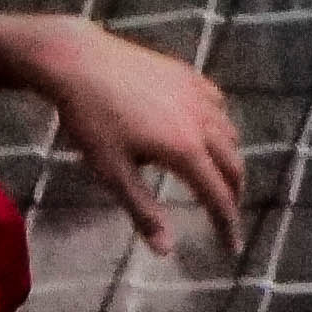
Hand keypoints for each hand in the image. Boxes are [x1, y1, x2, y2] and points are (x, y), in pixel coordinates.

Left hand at [0, 14, 245, 256]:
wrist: (79, 61)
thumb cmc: (91, 120)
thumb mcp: (112, 173)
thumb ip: (143, 211)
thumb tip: (166, 250)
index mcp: (185, 149)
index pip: (218, 196)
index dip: (227, 225)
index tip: (231, 248)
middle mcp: (201, 121)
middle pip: (233, 165)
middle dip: (233, 195)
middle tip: (224, 217)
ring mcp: (197, 94)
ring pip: (230, 134)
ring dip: (229, 161)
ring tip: (217, 179)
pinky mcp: (188, 75)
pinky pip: (218, 105)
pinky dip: (220, 127)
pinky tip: (206, 133)